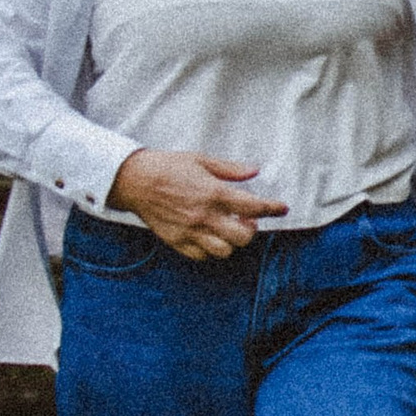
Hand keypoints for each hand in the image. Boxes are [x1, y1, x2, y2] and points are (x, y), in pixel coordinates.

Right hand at [110, 149, 286, 260]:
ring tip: (229, 229)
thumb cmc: (168, 166)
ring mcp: (190, 231)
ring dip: (232, 242)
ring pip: (224, 251)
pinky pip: (202, 256)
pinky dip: (211, 250)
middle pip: (243, 236)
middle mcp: (204, 216)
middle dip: (251, 229)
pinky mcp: (176, 241)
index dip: (272, 209)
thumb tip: (254, 171)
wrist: (134, 180)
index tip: (282, 208)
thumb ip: (230, 169)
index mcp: (213, 193)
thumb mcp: (201, 160)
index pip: (253, 207)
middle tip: (248, 220)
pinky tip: (211, 237)